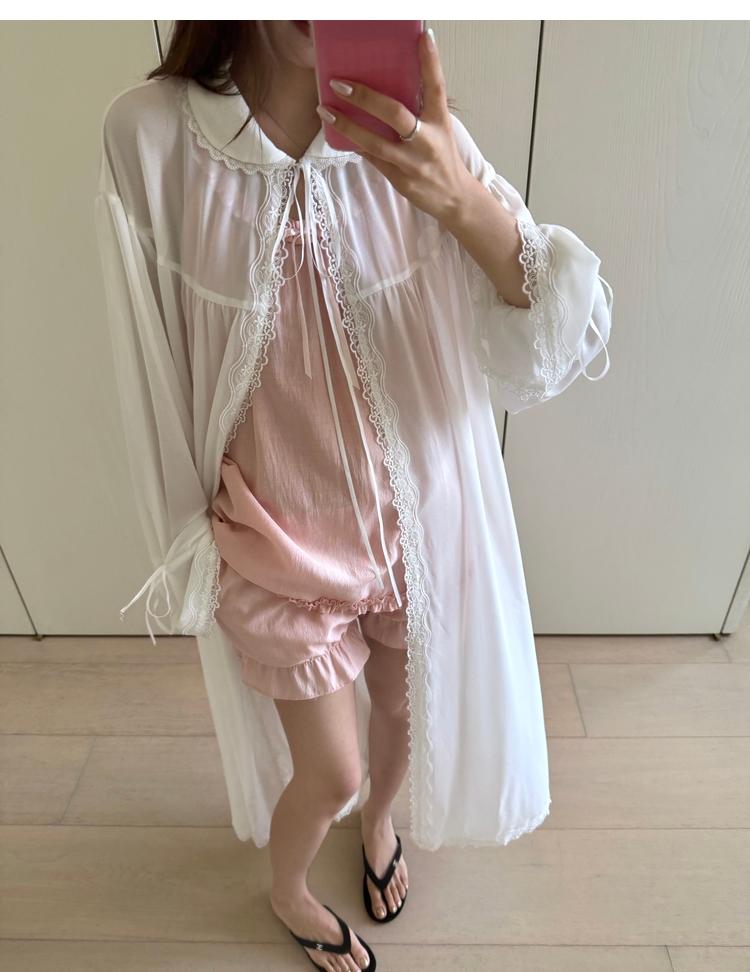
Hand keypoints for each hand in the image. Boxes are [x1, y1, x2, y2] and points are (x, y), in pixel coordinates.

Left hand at [315, 27, 476, 225]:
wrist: (453, 198)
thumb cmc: (441, 157)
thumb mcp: (439, 129)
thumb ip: (420, 109)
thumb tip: (389, 84)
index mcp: (440, 122)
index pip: (436, 87)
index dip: (430, 62)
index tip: (423, 38)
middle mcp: (427, 140)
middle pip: (395, 114)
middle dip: (365, 97)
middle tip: (339, 84)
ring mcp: (412, 163)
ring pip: (375, 143)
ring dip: (347, 126)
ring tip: (325, 111)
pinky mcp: (400, 180)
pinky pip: (372, 159)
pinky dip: (355, 145)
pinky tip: (337, 134)